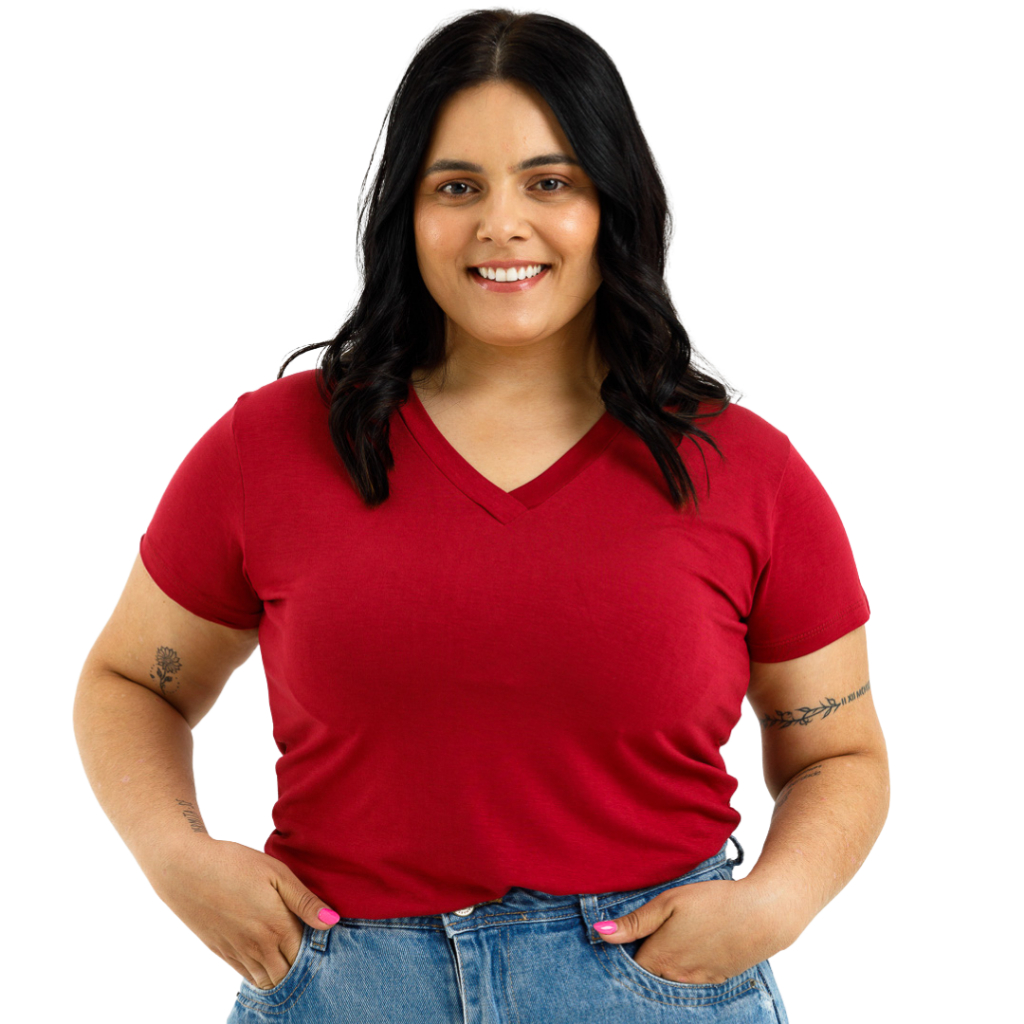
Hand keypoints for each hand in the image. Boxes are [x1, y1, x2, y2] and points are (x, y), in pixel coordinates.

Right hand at [142, 838, 339, 989]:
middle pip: (288, 974)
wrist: (185, 870)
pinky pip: (247, 976)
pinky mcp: (221, 952)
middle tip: (310, 951)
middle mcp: (259, 947)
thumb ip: (305, 902)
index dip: (318, 951)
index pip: (306, 955)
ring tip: (291, 958)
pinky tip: (268, 961)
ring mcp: (238, 952)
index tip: (324, 940)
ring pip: (268, 980)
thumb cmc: (235, 864)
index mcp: (277, 927)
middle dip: (301, 968)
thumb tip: (332, 922)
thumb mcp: (277, 874)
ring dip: (282, 975)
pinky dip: (261, 975)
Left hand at [593, 877, 781, 984]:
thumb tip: (600, 933)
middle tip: (649, 931)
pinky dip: (685, 967)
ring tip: (672, 936)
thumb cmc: (713, 902)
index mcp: (660, 959)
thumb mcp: (668, 903)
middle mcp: (676, 978)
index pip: (628, 964)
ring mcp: (697, 982)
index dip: (624, 948)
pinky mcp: (716, 980)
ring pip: (668, 979)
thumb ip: (634, 922)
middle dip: (643, 957)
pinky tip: (693, 944)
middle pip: (648, 974)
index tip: (626, 931)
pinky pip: (690, 980)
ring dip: (664, 963)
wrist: (762, 915)